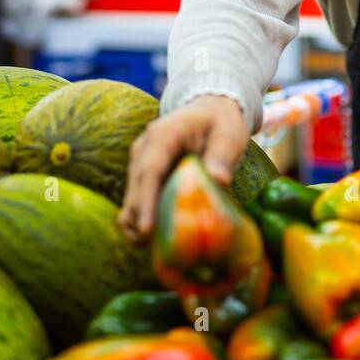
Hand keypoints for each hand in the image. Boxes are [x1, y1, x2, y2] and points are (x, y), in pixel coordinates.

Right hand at [117, 94, 249, 241]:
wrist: (208, 110)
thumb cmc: (220, 123)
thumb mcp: (229, 133)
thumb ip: (223, 154)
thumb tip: (219, 180)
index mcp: (163, 135)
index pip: (150, 171)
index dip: (145, 201)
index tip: (146, 230)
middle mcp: (144, 148)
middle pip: (136, 188)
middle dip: (139, 219)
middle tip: (152, 248)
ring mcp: (139, 161)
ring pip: (130, 197)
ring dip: (138, 222)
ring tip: (154, 247)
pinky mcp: (142, 174)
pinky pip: (136, 199)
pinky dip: (142, 218)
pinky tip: (156, 237)